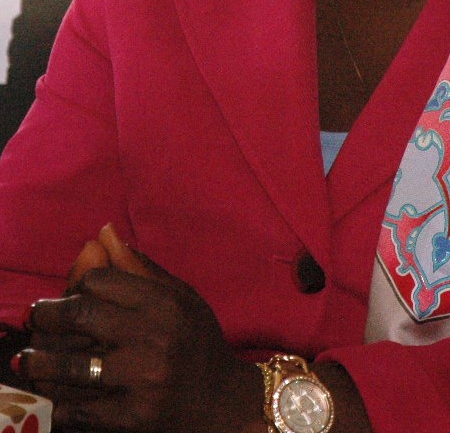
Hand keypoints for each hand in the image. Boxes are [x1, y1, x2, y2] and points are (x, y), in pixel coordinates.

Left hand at [19, 227, 263, 432]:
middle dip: (47, 315)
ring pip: (72, 364)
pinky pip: (78, 409)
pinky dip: (57, 402)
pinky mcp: (133, 417)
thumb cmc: (198, 341)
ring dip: (41, 361)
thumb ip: (139, 267)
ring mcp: (142, 379)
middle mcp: (154, 337)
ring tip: (28, 359)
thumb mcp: (179, 297)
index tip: (71, 295)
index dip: (79, 285)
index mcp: (166, 303)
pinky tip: (50, 394)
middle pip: (81, 316)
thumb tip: (102, 232)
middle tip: (35, 317)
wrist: (223, 403)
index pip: (101, 282)